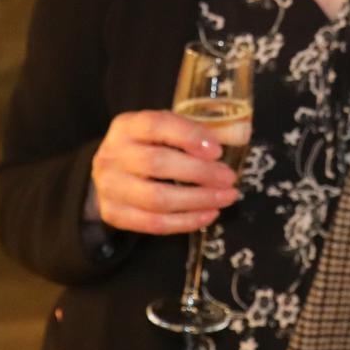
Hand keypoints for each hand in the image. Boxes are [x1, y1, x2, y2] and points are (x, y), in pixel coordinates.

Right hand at [88, 108, 242, 233]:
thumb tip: (240, 135)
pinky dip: (185, 222)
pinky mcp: (114, 215)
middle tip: (229, 178)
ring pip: (156, 198)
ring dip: (197, 200)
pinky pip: (153, 224)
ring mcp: (110, 187)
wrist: (110, 174)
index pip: (155, 125)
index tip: (217, 150)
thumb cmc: (147, 147)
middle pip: (157, 164)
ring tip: (225, 198)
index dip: (188, 136)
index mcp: (126, 126)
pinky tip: (208, 215)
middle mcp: (112, 155)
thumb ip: (196, 131)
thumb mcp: (165, 131)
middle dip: (200, 172)